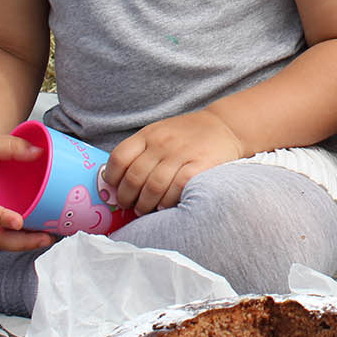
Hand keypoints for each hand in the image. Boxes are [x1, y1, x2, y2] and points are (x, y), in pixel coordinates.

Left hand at [103, 111, 242, 215]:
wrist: (224, 126)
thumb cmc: (188, 135)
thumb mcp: (160, 133)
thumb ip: (141, 152)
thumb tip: (116, 182)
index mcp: (148, 134)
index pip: (120, 157)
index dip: (112, 178)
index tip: (113, 189)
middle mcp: (163, 143)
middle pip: (134, 177)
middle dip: (127, 197)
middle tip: (129, 206)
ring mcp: (181, 153)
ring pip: (153, 186)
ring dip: (144, 204)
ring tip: (144, 210)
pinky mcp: (200, 165)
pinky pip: (177, 188)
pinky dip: (167, 201)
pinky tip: (164, 205)